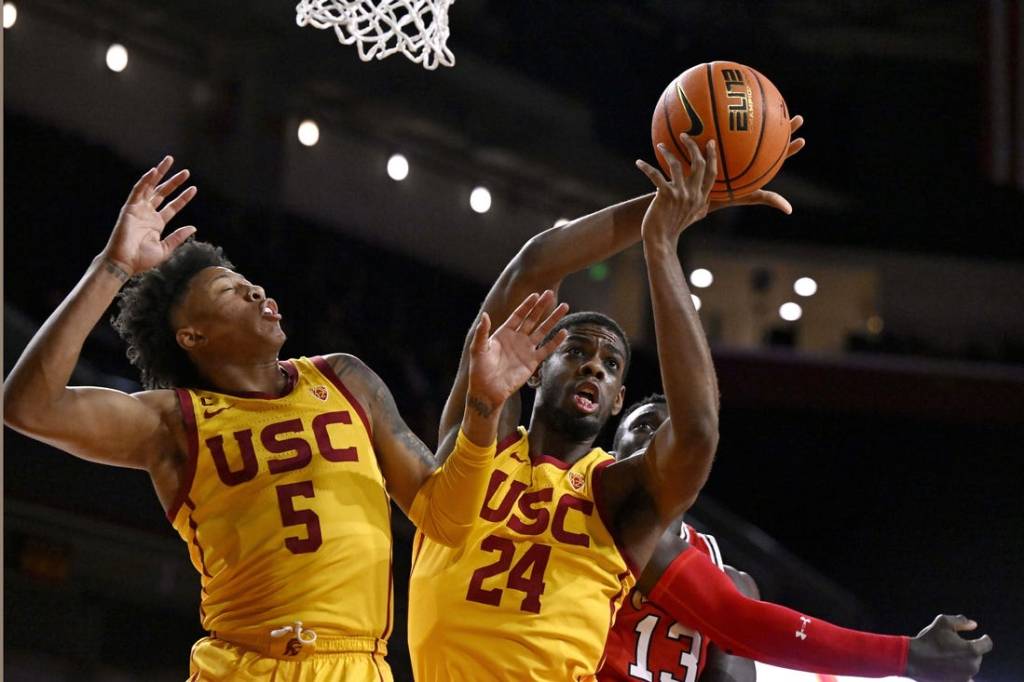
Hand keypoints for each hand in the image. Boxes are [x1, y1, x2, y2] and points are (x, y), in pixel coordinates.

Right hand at [100, 156, 197, 275]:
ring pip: (151, 187)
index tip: (193, 189)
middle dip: (174, 182)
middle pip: (163, 193)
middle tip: (186, 172)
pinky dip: (145, 180)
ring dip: (160, 174)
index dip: (183, 197)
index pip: (172, 206)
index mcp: (157, 223)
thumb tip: (193, 227)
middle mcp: (148, 214)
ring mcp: (138, 209)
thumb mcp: (166, 248)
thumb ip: (178, 237)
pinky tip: (154, 171)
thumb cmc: (142, 259)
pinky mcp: (129, 208)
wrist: (125, 262)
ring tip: (169, 161)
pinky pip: (138, 190)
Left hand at [466, 291, 568, 417]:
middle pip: (532, 319)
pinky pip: (546, 348)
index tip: (536, 294)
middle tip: (551, 293)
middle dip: (542, 306)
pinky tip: (563, 331)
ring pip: (542, 331)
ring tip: (564, 307)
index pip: (518, 315)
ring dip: (553, 319)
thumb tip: (485, 315)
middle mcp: (517, 338)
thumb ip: (482, 332)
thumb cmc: (480, 370)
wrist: (488, 390)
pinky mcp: (532, 361)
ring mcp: (526, 349)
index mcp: (504, 333)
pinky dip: (555, 341)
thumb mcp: (478, 349)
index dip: (527, 305)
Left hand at [636, 132, 716, 245]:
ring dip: (667, 152)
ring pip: (676, 164)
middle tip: (684, 135)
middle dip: (692, 146)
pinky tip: (639, 162)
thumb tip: (709, 199)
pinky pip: (655, 175)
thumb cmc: (675, 227)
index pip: (712, 173)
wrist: (661, 240)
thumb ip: (702, 206)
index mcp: (701, 198)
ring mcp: (680, 194)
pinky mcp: (665, 195)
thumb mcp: (695, 217)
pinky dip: (646, 167)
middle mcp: (693, 194)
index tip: (710, 141)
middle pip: (698, 163)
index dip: (712, 156)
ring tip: (660, 146)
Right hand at [708, 114, 806, 214]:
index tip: (802, 139)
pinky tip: (725, 108)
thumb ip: (767, 198)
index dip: (790, 148)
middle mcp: (747, 155)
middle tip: (797, 118)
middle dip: (784, 127)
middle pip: (770, 139)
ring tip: (769, 104)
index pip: (778, 156)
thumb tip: (790, 210)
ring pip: (751, 131)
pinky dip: (728, 120)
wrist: (694, 193)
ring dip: (762, 117)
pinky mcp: (718, 144)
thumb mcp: (746, 196)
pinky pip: (725, 130)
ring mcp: (734, 149)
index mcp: (756, 167)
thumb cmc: (720, 197)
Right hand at [905, 614, 992, 680]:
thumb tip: (974, 625)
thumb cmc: (929, 639)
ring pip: (970, 667)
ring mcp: (966, 677)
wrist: (914, 659)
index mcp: (972, 650)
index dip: (985, 639)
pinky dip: (961, 673)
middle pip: (977, 656)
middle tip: (953, 646)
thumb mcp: (943, 622)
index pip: (987, 644)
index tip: (983, 637)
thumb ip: (961, 621)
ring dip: (964, 661)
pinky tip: (953, 668)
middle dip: (968, 650)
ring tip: (948, 657)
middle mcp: (973, 665)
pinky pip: (966, 679)